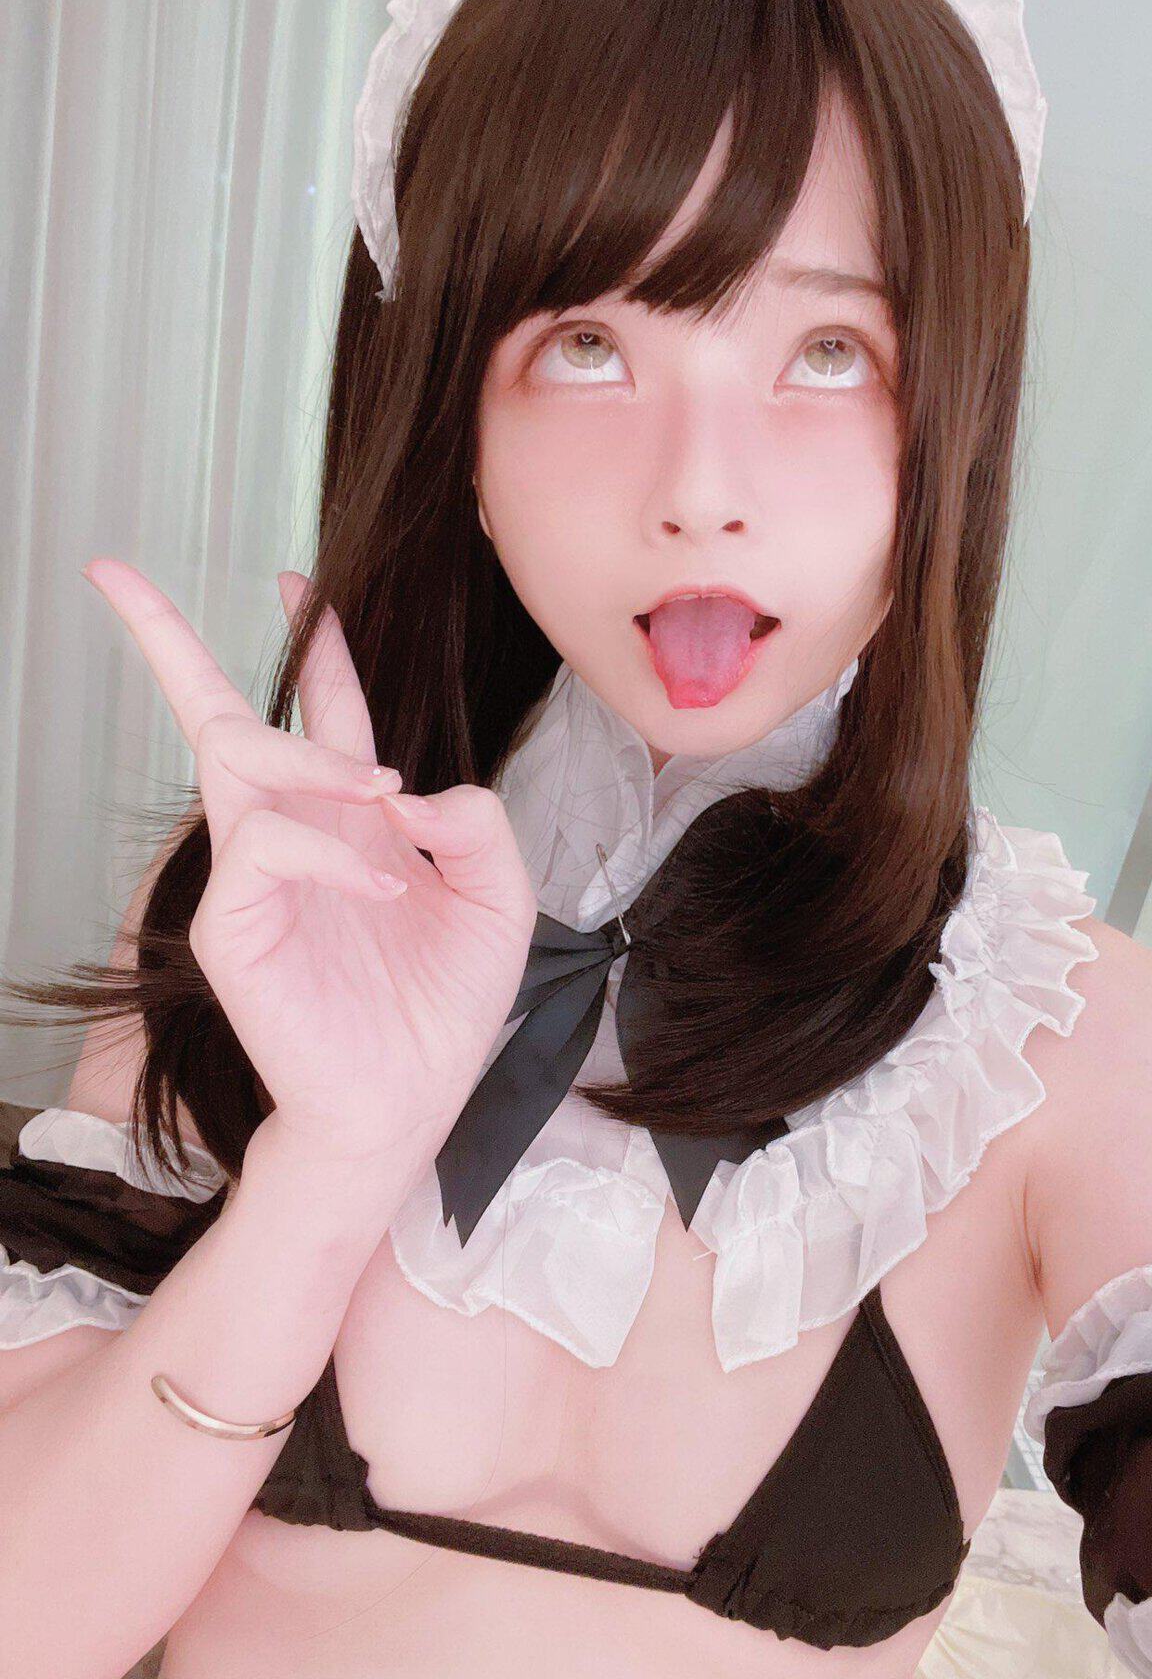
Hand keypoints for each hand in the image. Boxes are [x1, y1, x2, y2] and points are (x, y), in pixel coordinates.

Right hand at [83, 560, 536, 1212]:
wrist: (411, 1101)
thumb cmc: (445, 1006)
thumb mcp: (500, 898)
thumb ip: (474, 823)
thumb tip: (402, 785)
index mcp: (353, 820)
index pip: (323, 713)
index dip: (314, 646)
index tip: (297, 579)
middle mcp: (294, 833)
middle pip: (220, 714)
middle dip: (169, 642)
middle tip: (124, 577)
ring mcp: (255, 875)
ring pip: (239, 756)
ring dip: (315, 756)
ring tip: (381, 794)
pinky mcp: (234, 922)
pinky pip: (267, 846)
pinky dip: (333, 855)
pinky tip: (386, 890)